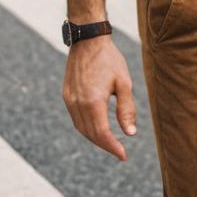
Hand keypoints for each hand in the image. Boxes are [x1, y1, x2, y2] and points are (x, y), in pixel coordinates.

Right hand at [62, 36, 136, 161]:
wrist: (88, 40)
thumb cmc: (109, 59)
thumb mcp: (124, 82)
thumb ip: (127, 109)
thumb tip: (130, 134)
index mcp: (93, 101)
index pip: (102, 133)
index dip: (112, 147)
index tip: (123, 156)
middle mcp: (77, 103)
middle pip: (90, 134)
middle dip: (105, 145)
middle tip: (119, 151)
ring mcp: (69, 100)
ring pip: (81, 128)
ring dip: (95, 137)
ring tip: (110, 142)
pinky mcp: (66, 95)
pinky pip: (76, 118)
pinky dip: (87, 127)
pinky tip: (97, 127)